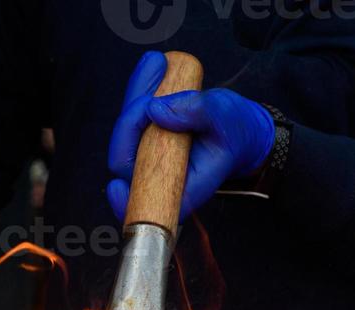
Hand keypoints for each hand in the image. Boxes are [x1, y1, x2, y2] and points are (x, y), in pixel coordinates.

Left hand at [108, 52, 274, 223]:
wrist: (236, 125)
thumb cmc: (234, 131)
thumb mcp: (224, 121)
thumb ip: (196, 113)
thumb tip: (156, 110)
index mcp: (179, 189)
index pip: (144, 202)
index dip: (126, 200)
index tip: (117, 186)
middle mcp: (157, 176)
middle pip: (126, 160)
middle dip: (132, 121)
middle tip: (153, 92)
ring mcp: (147, 156)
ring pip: (127, 132)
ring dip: (137, 96)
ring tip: (157, 63)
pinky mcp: (144, 136)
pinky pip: (133, 115)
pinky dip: (141, 89)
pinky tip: (155, 64)